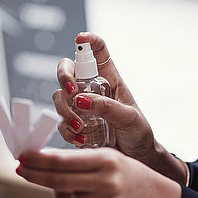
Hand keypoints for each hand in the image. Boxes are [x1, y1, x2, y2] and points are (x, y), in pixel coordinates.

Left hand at [16, 148, 181, 197]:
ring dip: (55, 191)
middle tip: (20, 168)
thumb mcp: (108, 157)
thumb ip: (78, 160)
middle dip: (34, 173)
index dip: (39, 159)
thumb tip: (41, 161)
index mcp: (106, 159)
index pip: (64, 159)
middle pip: (57, 179)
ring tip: (66, 187)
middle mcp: (106, 180)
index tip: (23, 156)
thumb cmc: (127, 174)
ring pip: (62, 196)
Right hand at [53, 32, 186, 182]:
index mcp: (109, 79)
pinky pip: (60, 123)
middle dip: (64, 78)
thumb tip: (81, 100)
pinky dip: (67, 130)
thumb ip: (107, 107)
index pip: (97, 51)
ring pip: (59, 97)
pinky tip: (81, 139)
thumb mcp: (129, 118)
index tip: (80, 38)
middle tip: (71, 93)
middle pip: (67, 71)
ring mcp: (80, 107)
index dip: (88, 40)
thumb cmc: (138, 133)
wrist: (136, 159)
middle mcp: (91, 89)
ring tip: (80, 126)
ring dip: (64, 110)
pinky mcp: (74, 126)